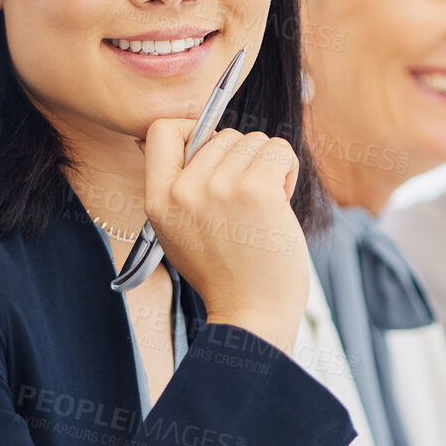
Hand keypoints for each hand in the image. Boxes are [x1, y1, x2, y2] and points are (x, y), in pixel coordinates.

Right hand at [142, 118, 309, 353]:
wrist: (252, 315)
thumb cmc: (225, 275)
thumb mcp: (178, 231)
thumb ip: (176, 187)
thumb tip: (184, 133)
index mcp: (158, 199)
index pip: (161, 130)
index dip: (191, 131)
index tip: (213, 154)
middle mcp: (183, 190)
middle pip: (221, 134)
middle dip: (242, 159)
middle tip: (247, 200)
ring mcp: (219, 188)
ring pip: (254, 140)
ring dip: (267, 166)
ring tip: (264, 206)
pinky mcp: (256, 190)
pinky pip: (279, 150)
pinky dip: (287, 169)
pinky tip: (282, 200)